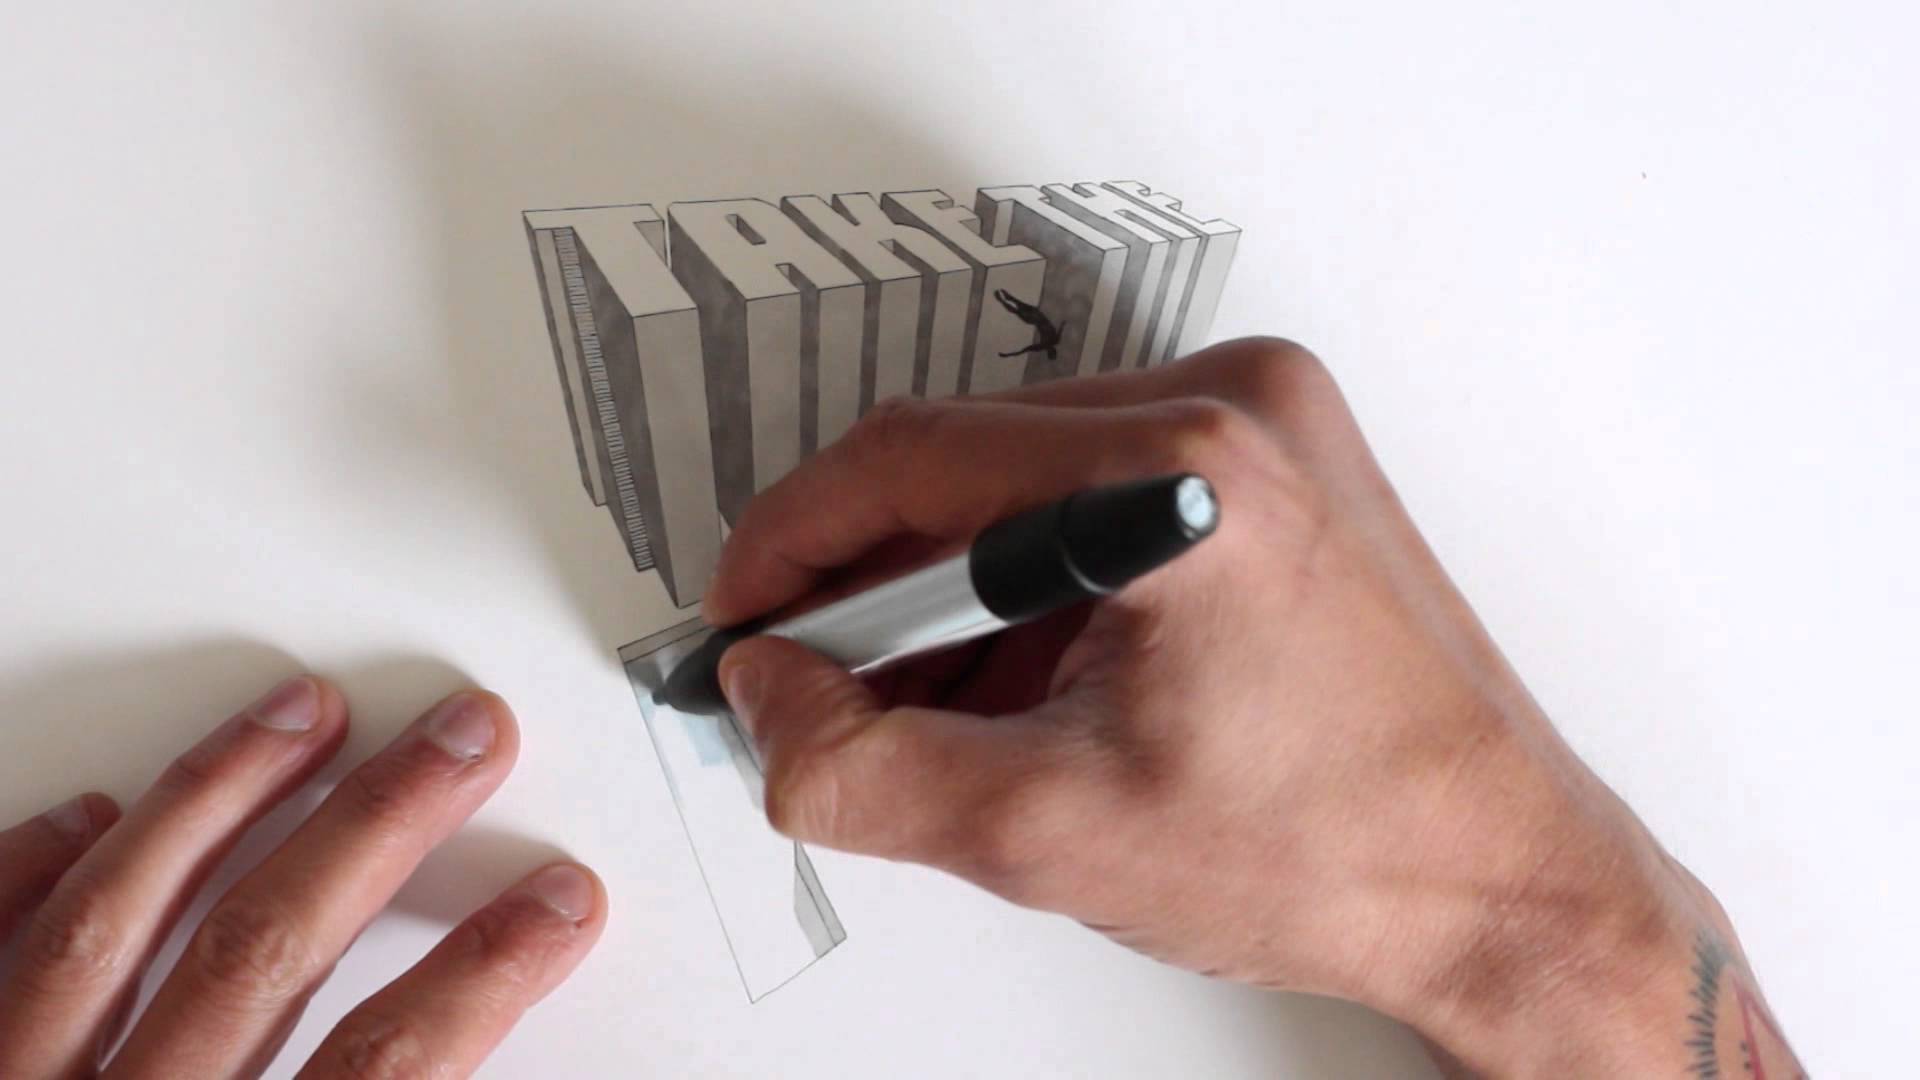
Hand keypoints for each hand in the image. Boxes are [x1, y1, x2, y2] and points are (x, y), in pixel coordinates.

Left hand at [0, 680, 605, 1077]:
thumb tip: (466, 1061)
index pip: (383, 1069)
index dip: (485, 976)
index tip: (557, 906)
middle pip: (263, 955)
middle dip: (378, 828)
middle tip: (460, 745)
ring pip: (110, 925)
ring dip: (220, 800)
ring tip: (302, 714)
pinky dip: (27, 873)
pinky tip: (87, 820)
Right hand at [703, 338, 1797, 1076]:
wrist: (1503, 888)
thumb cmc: (1345, 853)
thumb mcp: (1050, 831)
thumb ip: (860, 766)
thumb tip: (769, 701)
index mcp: (1188, 471)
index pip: (914, 456)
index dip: (796, 538)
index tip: (747, 611)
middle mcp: (1240, 411)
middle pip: (968, 460)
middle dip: (874, 581)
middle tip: (816, 680)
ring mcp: (1272, 433)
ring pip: (1029, 483)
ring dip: (952, 591)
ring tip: (922, 711)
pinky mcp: (1282, 474)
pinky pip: (1103, 499)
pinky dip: (1036, 585)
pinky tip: (1012, 684)